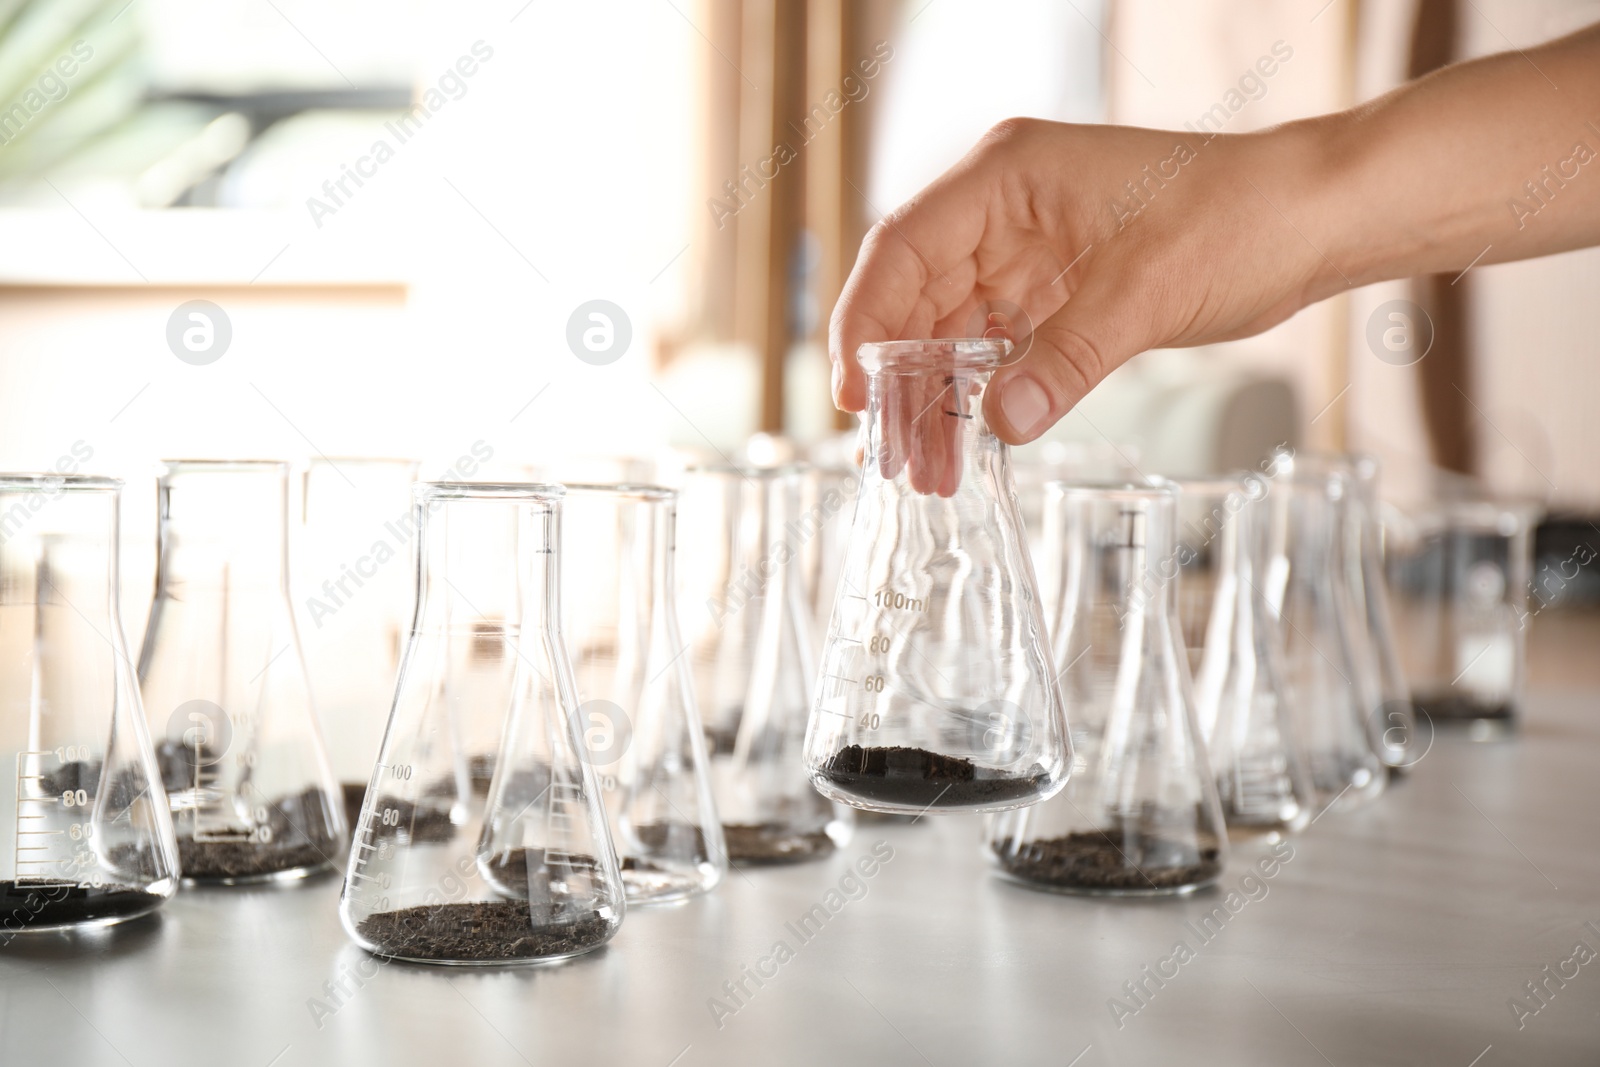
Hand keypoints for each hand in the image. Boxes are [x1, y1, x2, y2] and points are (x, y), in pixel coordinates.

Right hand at [829, 117, 1338, 445]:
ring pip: (951, 331)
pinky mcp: (1056, 291)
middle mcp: (1003, 210)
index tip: (855, 394)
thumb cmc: (1239, 217)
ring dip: (937, 400)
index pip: (902, 248)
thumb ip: (1067, 357)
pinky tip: (970, 445)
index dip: (866, 322)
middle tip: (892, 457)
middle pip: (916, 297)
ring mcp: (1027, 251)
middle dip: (900, 380)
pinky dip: (980, 397)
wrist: (1312, 220)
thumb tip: (999, 424)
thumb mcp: (1148, 290)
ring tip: (929, 471)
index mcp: (1007, 177)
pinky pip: (995, 349)